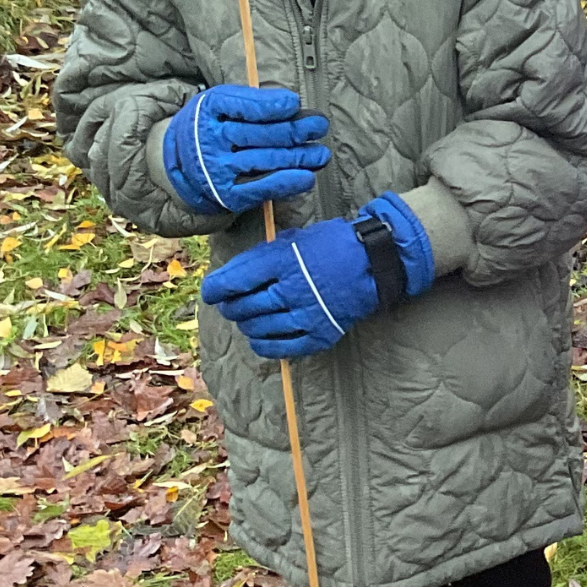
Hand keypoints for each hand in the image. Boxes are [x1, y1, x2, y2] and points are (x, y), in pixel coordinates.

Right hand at [164, 85, 329, 215]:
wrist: (185, 164)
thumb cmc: (216, 126)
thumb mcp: (225, 104)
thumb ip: (255, 102)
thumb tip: (295, 107)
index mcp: (208, 109)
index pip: (241, 106)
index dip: (269, 106)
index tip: (293, 104)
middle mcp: (209, 139)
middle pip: (258, 134)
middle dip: (294, 130)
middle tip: (320, 126)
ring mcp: (217, 169)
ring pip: (265, 160)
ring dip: (298, 157)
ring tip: (321, 153)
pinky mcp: (227, 194)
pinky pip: (261, 188)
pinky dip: (286, 183)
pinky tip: (306, 178)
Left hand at [202, 220, 371, 360]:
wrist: (375, 263)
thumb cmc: (333, 245)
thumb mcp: (296, 238)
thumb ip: (264, 256)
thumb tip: (232, 274)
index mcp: (285, 260)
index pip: (235, 280)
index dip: (215, 289)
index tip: (210, 292)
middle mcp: (293, 289)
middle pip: (243, 306)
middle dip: (230, 306)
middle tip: (231, 303)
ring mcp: (307, 315)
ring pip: (257, 328)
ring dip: (246, 323)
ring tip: (249, 316)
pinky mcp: (319, 334)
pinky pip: (279, 347)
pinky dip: (263, 344)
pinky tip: (260, 336)